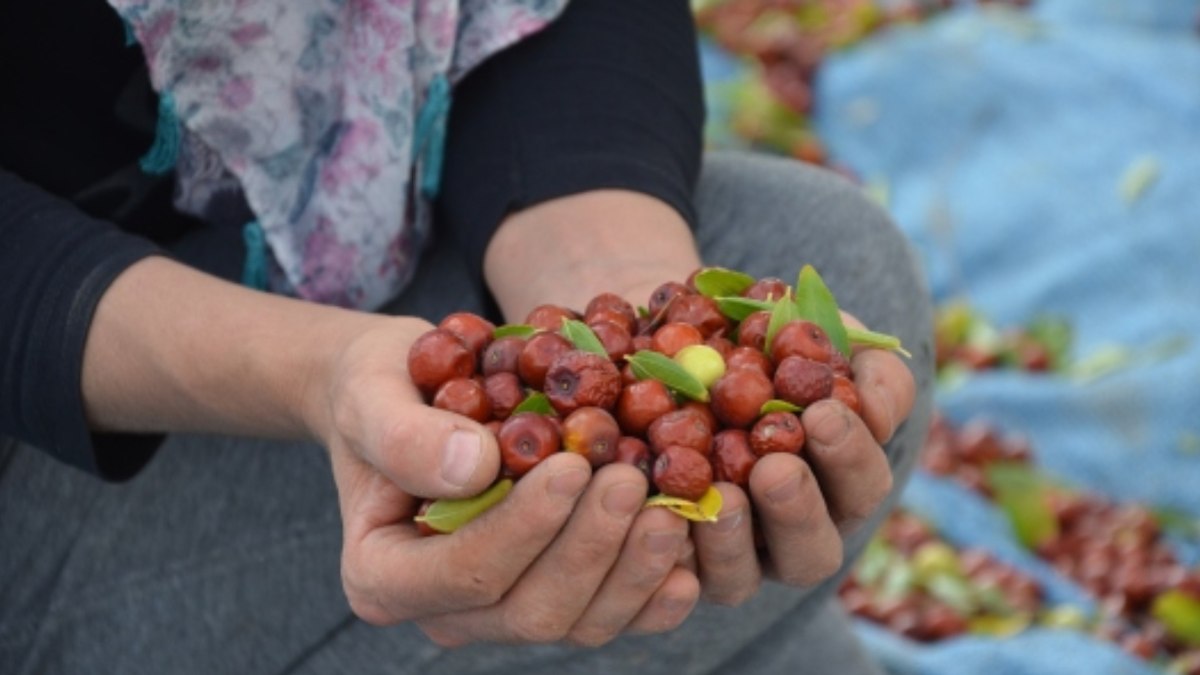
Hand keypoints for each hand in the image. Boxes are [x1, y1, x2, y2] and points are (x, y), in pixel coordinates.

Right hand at [315, 319, 697, 645]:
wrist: (409, 389)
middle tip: (632, 482)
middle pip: (532, 612)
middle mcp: (447, 610)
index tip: (572, 466)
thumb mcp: (371, 391)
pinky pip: (611, 614)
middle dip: (590, 550)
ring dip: (633, 571)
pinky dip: (653, 593)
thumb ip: (404, 434)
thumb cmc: (382, 385)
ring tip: (672, 507)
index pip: (466, 574)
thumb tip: (473, 467)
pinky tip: (691, 561)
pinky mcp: (555, 593)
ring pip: (579, 621)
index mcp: (385, 575)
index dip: (525, 528)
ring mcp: (504, 610)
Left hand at [690, 312, 915, 603]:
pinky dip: (665, 547)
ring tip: (722, 495)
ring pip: (739, 580)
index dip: (849, 455)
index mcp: (836, 484)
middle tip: (776, 468)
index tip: (822, 412)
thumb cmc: (760, 342)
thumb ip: (865, 368)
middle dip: (797, 511)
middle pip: (810, 553)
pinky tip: (656, 511)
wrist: (669, 343)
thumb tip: (880, 413)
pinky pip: (667, 575)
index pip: (862, 485)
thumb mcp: (819, 338)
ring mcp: (725, 558)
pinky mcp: (667, 563)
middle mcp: (787, 534)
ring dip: (732, 541)